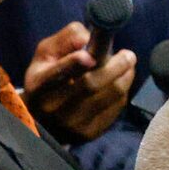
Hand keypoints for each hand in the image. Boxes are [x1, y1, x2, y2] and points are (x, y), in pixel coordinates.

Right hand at [23, 22, 136, 142]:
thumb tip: (86, 36)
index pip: (56, 74)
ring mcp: (74, 124)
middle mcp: (54, 107)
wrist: (45, 121)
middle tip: (129, 54)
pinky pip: (117, 107)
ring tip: (127, 64)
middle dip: (115, 65)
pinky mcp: (91, 133)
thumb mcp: (46, 55)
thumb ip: (65, 39)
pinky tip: (119, 81)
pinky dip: (123, 90)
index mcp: (39, 86)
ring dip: (124, 75)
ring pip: (110, 95)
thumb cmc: (47, 77)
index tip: (89, 55)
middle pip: (91, 84)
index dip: (74, 64)